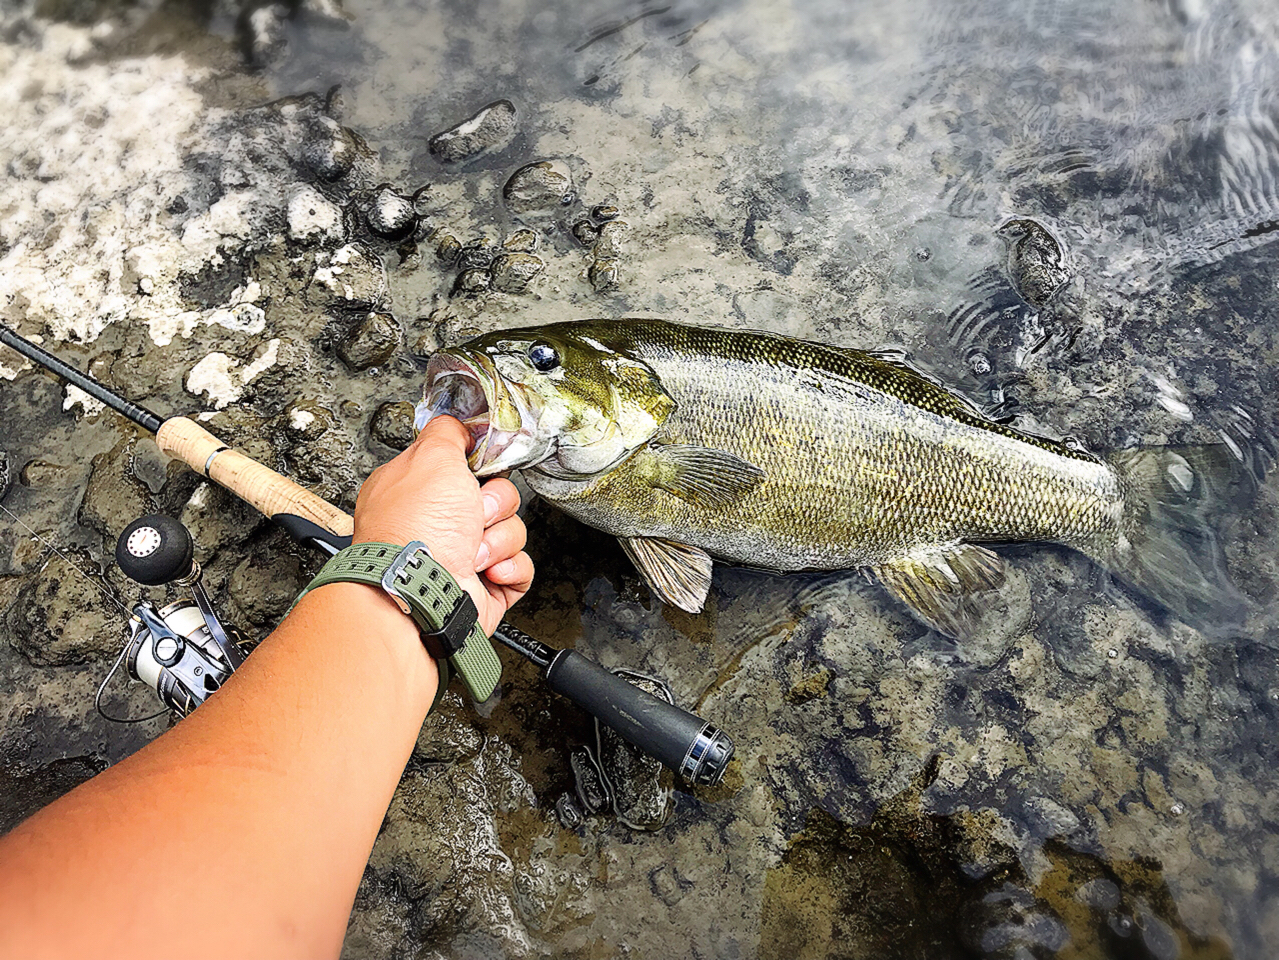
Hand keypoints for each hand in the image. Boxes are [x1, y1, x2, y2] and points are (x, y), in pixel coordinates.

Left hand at [352, 416, 533, 635]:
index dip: (478, 468)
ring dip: (498, 539)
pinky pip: (520, 567)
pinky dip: (508, 567)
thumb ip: (446, 433)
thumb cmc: (417, 529)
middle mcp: (436, 525)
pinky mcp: (484, 587)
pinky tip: (486, 570)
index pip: (463, 468)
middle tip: (472, 514)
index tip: (480, 469)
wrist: (424, 592)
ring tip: (473, 551)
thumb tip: (457, 424)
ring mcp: (460, 557)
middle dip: (493, 505)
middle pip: (496, 497)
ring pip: (511, 531)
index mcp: (418, 492)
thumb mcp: (431, 456)